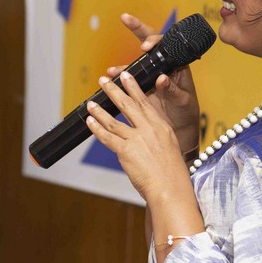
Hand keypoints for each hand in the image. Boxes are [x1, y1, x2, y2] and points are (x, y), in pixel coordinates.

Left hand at [85, 72, 193, 204]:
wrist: (171, 187)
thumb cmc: (171, 172)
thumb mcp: (168, 145)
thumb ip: (155, 134)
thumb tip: (142, 129)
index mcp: (161, 126)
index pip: (145, 101)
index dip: (133, 87)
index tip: (126, 75)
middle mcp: (149, 129)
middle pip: (128, 105)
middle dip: (113, 91)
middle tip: (103, 81)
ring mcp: (137, 139)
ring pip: (114, 120)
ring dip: (100, 110)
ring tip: (90, 102)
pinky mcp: (126, 151)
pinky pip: (107, 137)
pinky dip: (97, 128)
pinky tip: (90, 122)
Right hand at [107, 13, 200, 153]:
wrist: (179, 129)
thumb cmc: (186, 112)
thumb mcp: (183, 101)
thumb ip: (173, 90)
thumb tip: (162, 78)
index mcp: (177, 65)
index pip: (166, 45)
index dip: (155, 41)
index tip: (145, 46)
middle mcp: (163, 66)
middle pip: (149, 43)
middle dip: (137, 28)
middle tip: (126, 18)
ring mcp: (151, 75)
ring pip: (135, 63)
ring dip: (122, 65)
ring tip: (112, 71)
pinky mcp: (141, 87)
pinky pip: (128, 79)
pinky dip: (118, 78)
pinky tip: (110, 79)